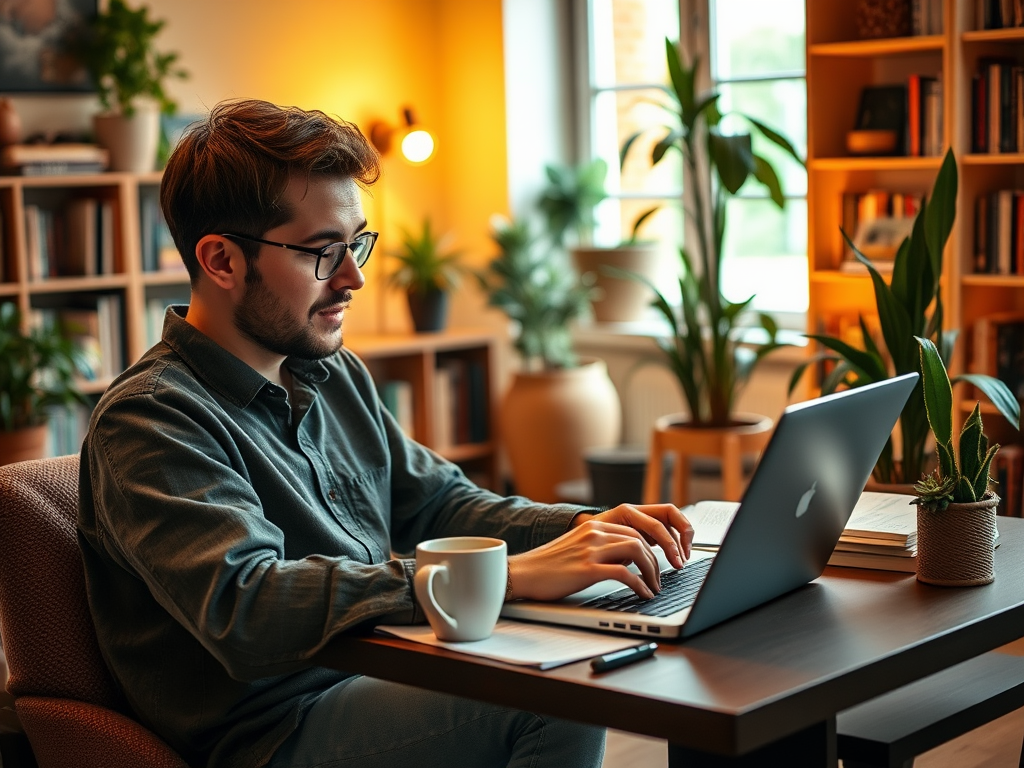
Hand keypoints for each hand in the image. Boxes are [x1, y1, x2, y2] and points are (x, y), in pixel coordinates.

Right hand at [506, 504, 692, 601]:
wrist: (523, 573)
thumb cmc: (549, 566)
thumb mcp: (578, 547)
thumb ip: (603, 546)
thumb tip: (630, 557)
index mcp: (594, 526)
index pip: (636, 529)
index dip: (653, 546)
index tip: (659, 561)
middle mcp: (595, 532)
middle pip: (640, 539)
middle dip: (657, 561)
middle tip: (660, 579)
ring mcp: (591, 550)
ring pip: (637, 552)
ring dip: (652, 572)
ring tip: (653, 587)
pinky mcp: (587, 569)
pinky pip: (625, 575)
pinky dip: (639, 585)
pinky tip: (641, 594)